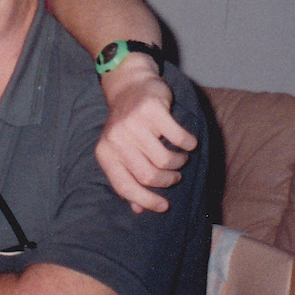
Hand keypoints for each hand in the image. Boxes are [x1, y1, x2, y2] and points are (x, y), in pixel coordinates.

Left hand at [95, 63, 195, 213]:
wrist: (130, 85)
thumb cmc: (128, 125)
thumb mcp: (120, 151)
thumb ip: (128, 178)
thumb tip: (139, 209)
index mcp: (105, 153)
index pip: (124, 186)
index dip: (146, 200)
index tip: (163, 206)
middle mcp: (116, 139)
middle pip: (149, 176)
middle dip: (167, 181)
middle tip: (174, 175)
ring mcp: (133, 124)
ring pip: (165, 160)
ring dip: (179, 162)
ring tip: (179, 157)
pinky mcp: (152, 111)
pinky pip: (179, 138)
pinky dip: (188, 144)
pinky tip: (187, 142)